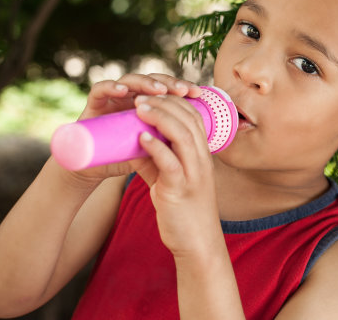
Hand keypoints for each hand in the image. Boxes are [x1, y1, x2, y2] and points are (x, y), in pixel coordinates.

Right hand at [57, 73, 201, 183]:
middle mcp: (131, 96)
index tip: (198, 93)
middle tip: (182, 89)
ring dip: (145, 82)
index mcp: (147, 103)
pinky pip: (99, 89)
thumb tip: (200, 138)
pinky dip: (111, 87)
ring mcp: (112, 98)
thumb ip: (169, 139)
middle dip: (168, 82)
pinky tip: (124, 91)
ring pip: (129, 80)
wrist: (94, 168)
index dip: (182, 88)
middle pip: (151, 80)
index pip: (167, 89)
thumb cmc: (126, 156)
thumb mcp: (152, 147)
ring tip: (158, 90)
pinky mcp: (93, 104)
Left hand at [131, 92, 221, 257]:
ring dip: (160, 118)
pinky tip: (141, 136)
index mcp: (202, 155)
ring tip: (139, 108)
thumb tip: (134, 140)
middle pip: (188, 120)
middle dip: (164, 103)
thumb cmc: (183, 210)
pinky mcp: (180, 191)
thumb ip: (156, 160)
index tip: (152, 94)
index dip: (174, 101)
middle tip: (140, 97)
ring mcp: (193, 175)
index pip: (193, 117)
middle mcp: (202, 161)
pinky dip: (156, 146)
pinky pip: (170, 163)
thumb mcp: (171, 179)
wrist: (198, 243)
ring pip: (182, 136)